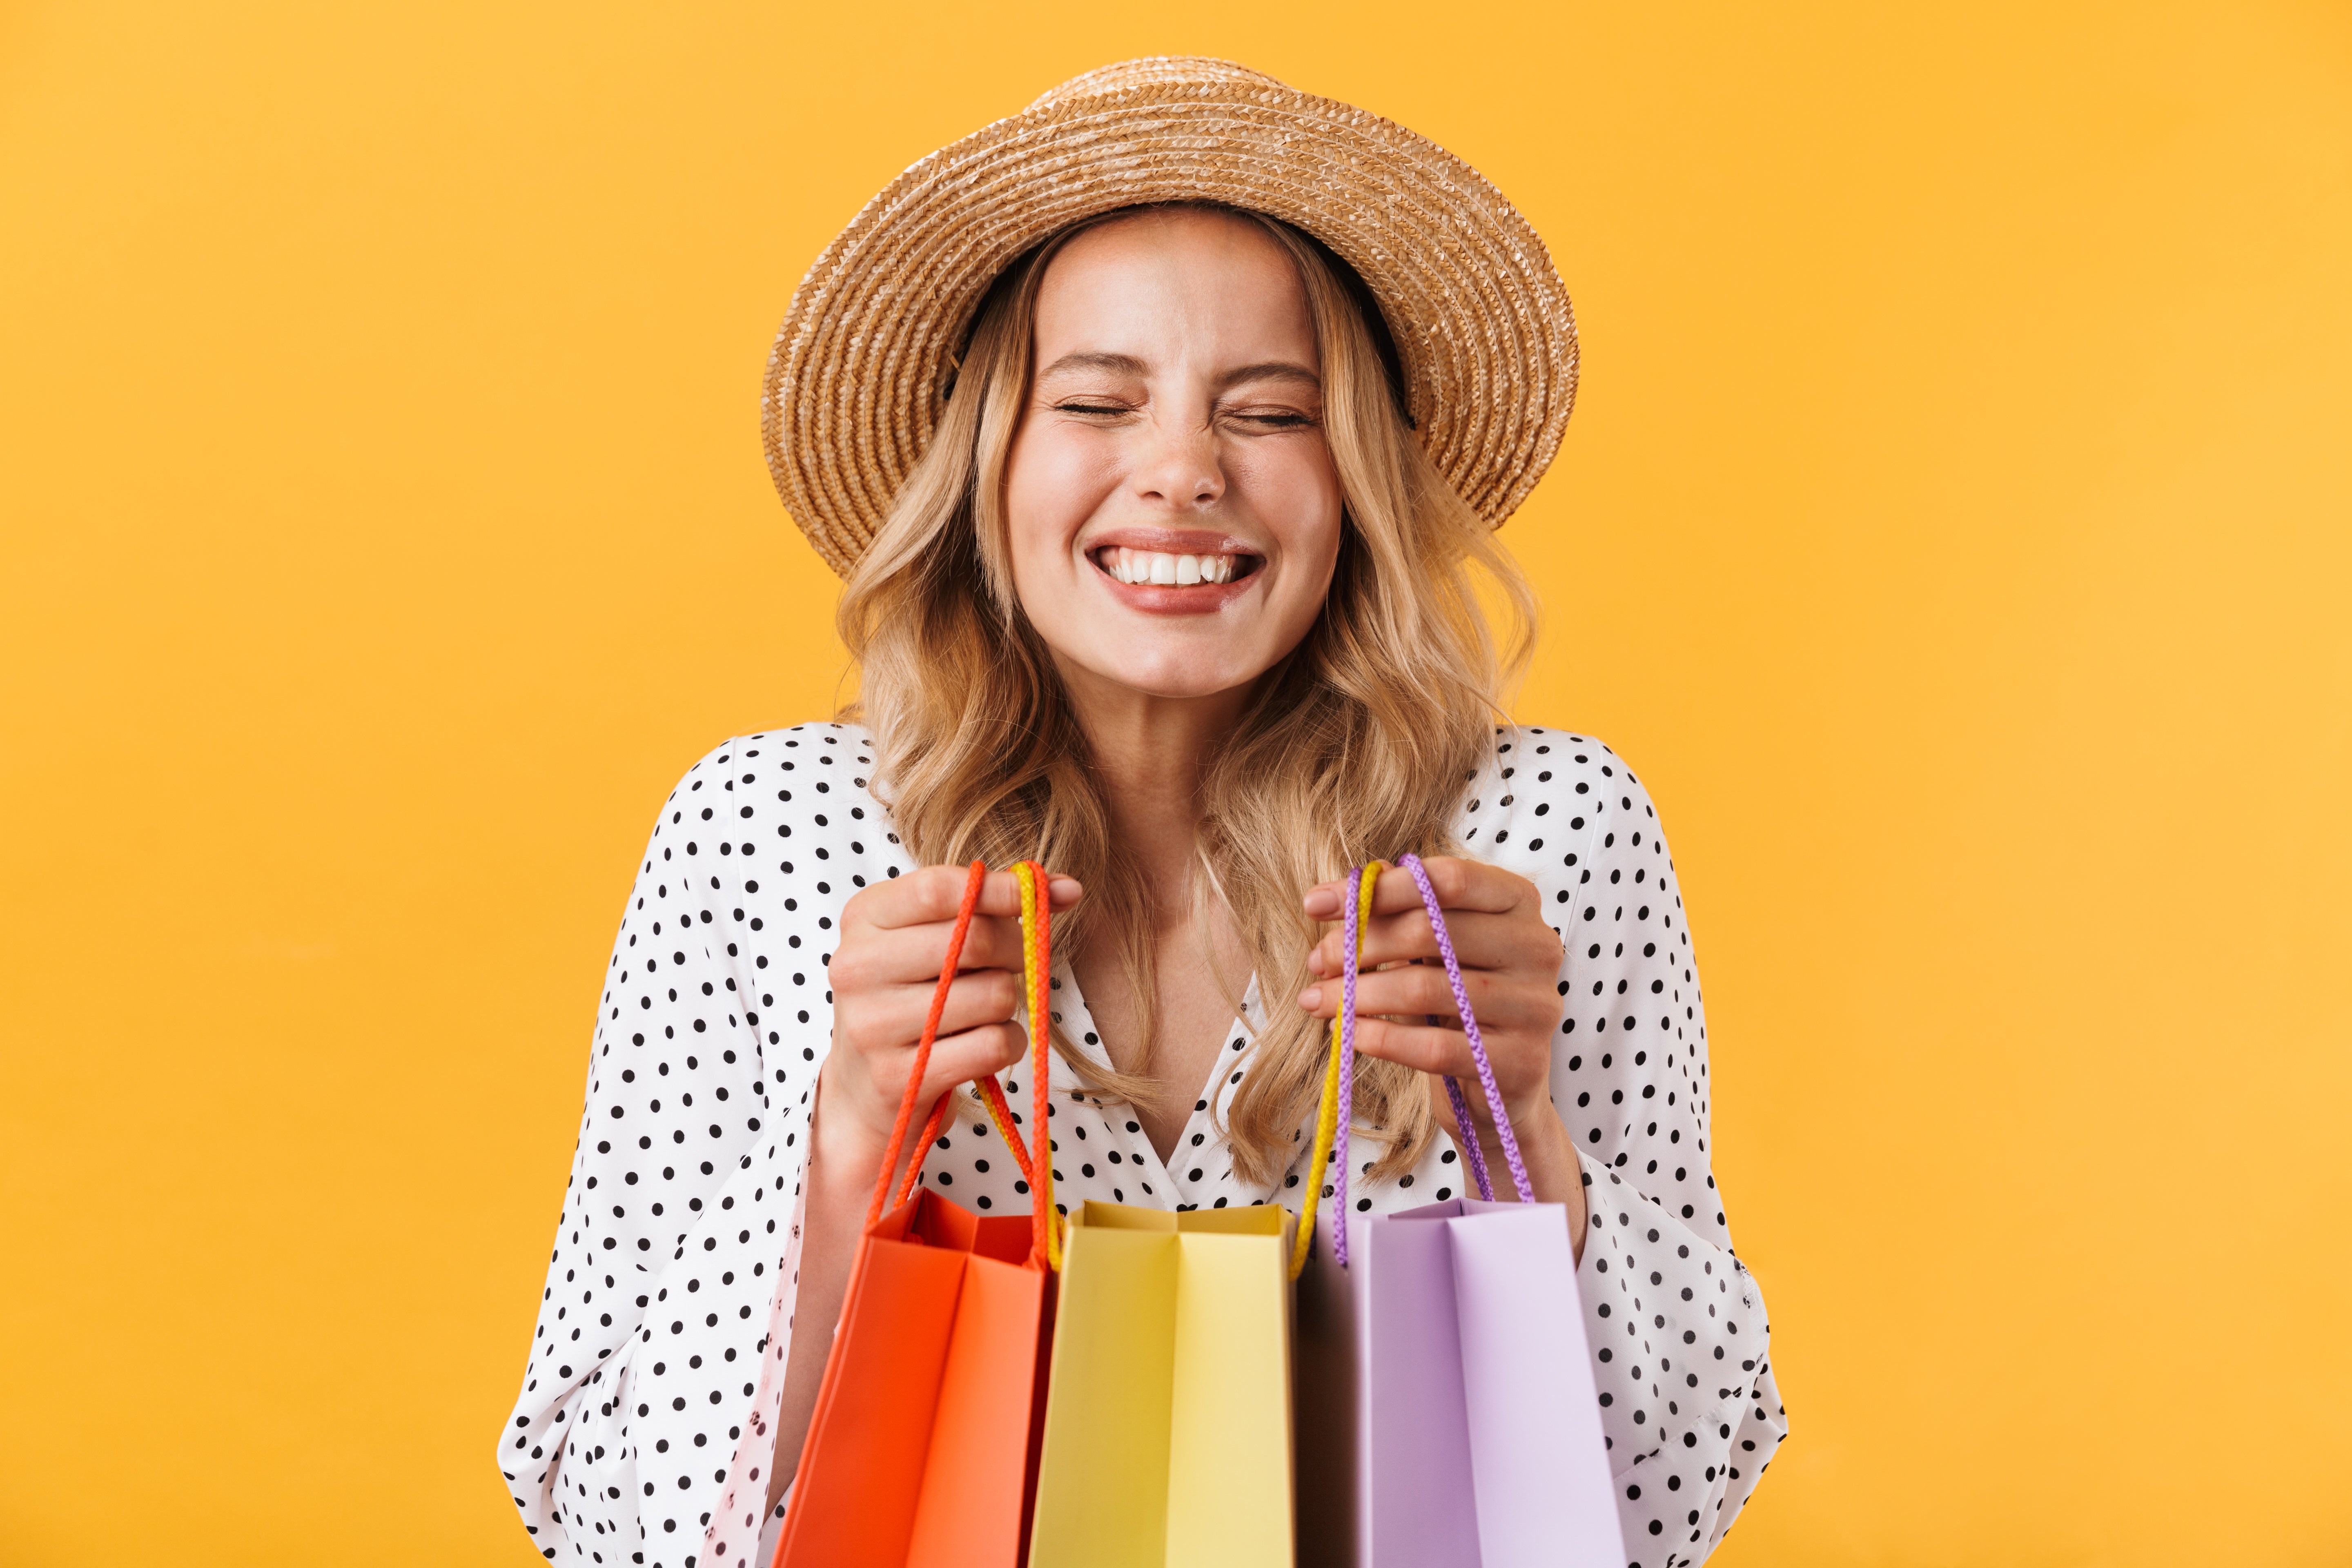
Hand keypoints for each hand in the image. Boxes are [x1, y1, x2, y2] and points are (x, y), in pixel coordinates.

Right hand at [818, 866, 1082, 1171]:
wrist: (863, 1087)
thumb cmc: (914, 996)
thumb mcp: (931, 936)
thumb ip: (992, 904)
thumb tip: (1069, 889)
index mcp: (864, 919)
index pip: (939, 889)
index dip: (1001, 889)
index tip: (1036, 894)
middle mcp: (858, 968)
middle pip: (975, 940)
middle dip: (1017, 949)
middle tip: (1016, 962)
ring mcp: (873, 1026)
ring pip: (993, 995)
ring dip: (1008, 1003)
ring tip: (984, 1010)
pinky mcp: (898, 1077)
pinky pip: (993, 1045)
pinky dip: (1008, 1043)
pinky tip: (986, 1043)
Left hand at [1297, 857, 1583, 1210]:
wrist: (1501, 1087)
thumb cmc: (1459, 999)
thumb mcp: (1435, 945)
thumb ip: (1400, 908)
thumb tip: (1341, 890)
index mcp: (1519, 901)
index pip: (1448, 879)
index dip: (1379, 888)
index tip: (1315, 904)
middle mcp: (1537, 947)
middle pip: (1429, 931)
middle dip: (1358, 945)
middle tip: (1315, 962)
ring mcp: (1534, 1006)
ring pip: (1424, 990)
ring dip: (1355, 994)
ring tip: (1316, 1000)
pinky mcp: (1520, 1062)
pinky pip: (1434, 1047)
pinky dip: (1379, 1038)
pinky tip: (1347, 1033)